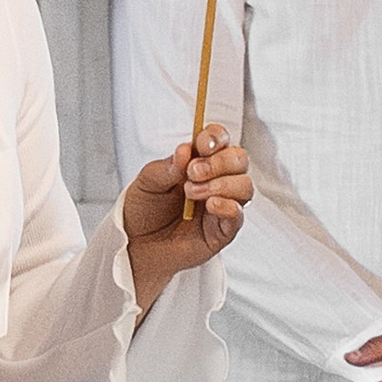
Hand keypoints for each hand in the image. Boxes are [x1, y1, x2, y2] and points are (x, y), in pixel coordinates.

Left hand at [120, 129, 251, 305]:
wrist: (136, 244)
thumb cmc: (144, 210)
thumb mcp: (147, 182)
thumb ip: (167, 166)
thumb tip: (185, 150)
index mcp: (198, 162)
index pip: (220, 140)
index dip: (217, 137)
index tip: (202, 143)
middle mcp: (215, 180)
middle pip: (239, 159)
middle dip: (219, 162)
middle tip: (192, 172)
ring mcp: (222, 204)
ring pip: (245, 186)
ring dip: (221, 184)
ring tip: (192, 192)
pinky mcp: (222, 230)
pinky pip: (238, 215)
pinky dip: (227, 207)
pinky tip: (210, 205)